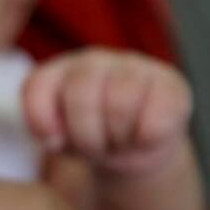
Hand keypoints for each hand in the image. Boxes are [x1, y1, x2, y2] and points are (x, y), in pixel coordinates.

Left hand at [23, 48, 191, 173]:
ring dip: (117, 137)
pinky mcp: (171, 85)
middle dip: (86, 136)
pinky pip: (156, 118)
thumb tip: (53, 137)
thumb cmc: (91, 137)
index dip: (42, 122)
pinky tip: (144, 138)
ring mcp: (134, 67)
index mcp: (58, 71)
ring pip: (119, 103)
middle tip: (95, 148)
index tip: (54, 142)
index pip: (38, 86)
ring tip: (119, 142)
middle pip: (81, 95)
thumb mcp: (58, 137)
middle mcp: (93, 61)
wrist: (137, 147)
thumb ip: (44, 127)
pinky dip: (147, 138)